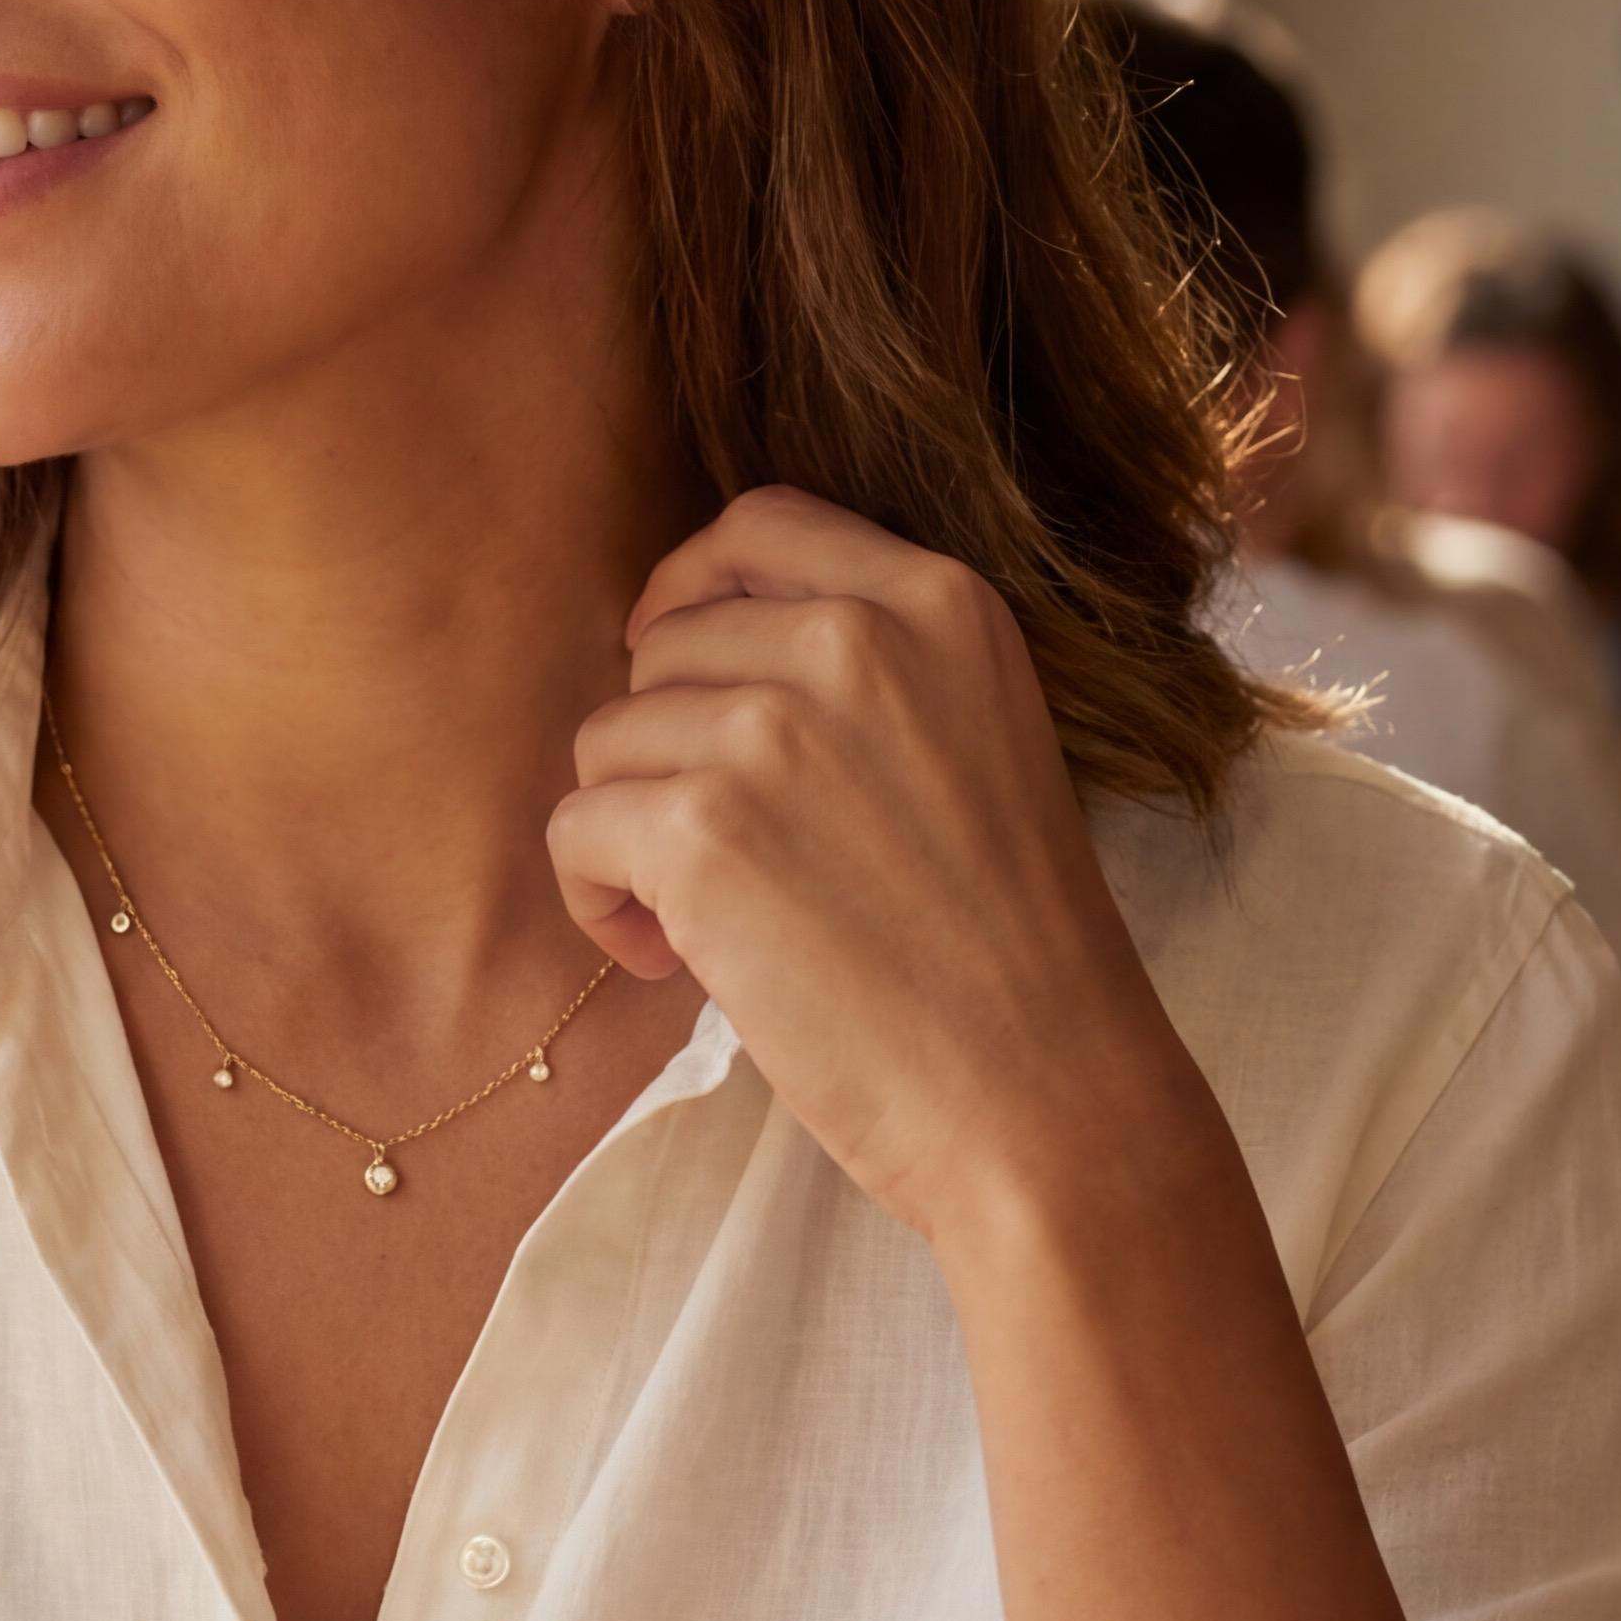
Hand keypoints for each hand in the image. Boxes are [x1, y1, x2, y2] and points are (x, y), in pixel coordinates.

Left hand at [550, 487, 1209, 1247]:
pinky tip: (670, 960)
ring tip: (699, 922)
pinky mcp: (701, 829)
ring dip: (627, 835)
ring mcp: (772, 728)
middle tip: (718, 857)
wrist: (1046, 1095)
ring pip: (607, 738)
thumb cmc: (1007, 952)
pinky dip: (595, 901)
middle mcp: (856, 639)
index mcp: (941, 604)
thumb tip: (684, 652)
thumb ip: (868, 673)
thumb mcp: (980, 741)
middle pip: (665, 646)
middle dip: (664, 749)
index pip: (758, 525)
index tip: (671, 667)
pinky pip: (575, 829)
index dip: (690, 592)